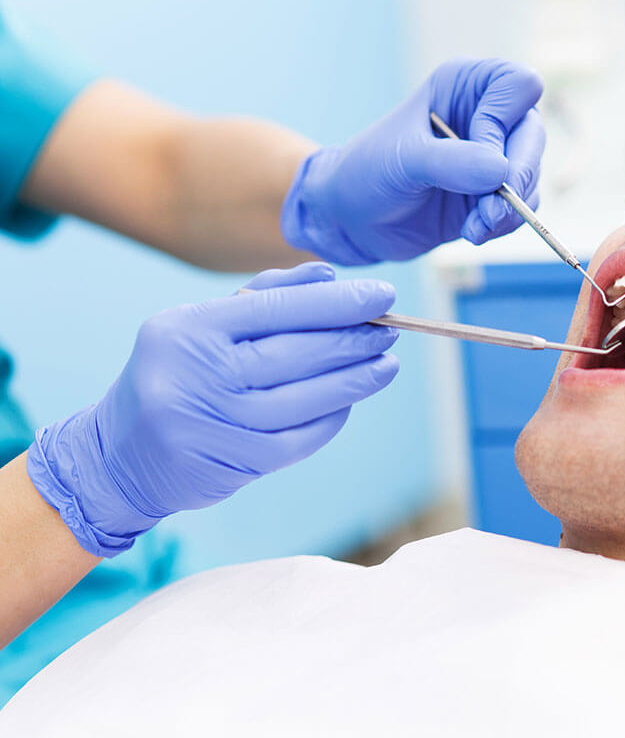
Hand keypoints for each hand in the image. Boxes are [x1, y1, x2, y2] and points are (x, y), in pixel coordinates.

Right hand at [25, 263, 399, 555]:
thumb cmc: (178, 374)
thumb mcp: (202, 324)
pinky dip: (334, 416)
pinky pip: (303, 436)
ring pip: (307, 397)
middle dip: (355, 339)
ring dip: (357, 379)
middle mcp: (199, 375)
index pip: (278, 308)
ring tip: (386, 363)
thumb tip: (328, 273)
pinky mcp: (236, 463)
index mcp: (189, 329)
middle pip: (298, 353)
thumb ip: (265, 295)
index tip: (383, 293)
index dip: (338, 302)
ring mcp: (217, 423)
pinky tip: (351, 399)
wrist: (120, 455)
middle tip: (392, 327)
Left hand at [281, 58, 544, 264]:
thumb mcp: (404, 160)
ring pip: (532, 176)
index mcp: (467, 86)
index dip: (503, 123)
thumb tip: (501, 172)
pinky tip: (473, 232)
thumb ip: (452, 162)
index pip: (519, 86)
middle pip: (534, 136)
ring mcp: (495, 156)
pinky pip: (523, 206)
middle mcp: (488, 115)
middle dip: (517, 177)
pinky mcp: (495, 193)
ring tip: (474, 228)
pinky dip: (504, 224)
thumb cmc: (368, 171)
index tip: (477, 157)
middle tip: (490, 212)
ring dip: (509, 209)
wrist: (354, 218)